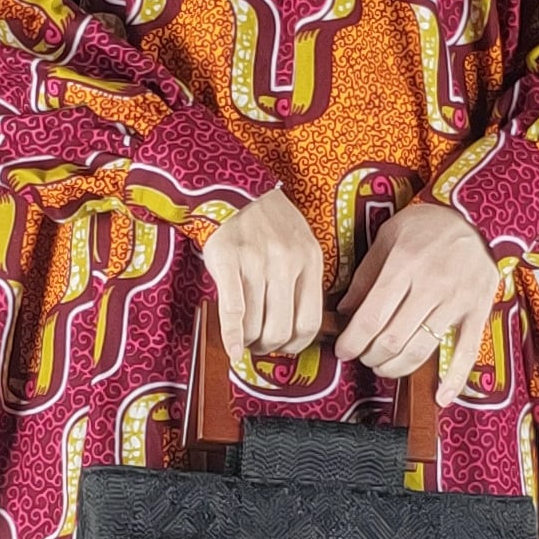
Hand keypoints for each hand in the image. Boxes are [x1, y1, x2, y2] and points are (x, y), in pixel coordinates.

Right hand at [200, 188, 325, 366]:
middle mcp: (286, 262)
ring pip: (256, 324)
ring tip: (244, 338)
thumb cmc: (267, 221)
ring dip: (249, 341)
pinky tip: (232, 350)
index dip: (296, 345)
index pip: (310, 321)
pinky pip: (233, 311)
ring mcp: (256, 261)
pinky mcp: (228, 260)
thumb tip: (297, 326)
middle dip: (269, 346)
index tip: (285, 347)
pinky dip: (232, 337)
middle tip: (260, 345)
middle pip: (282, 329)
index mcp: (310, 259)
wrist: (234, 189)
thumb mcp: (300, 243)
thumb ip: (303, 279)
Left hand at [332, 200, 500, 405]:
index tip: (343, 350)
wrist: (476, 214)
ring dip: (396, 368)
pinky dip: (453, 380)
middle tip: (362, 356)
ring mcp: (456, 301)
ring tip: (384, 365)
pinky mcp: (477, 311)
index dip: (352, 342)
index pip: (371, 317)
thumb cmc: (428, 224)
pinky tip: (441, 398)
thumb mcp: (388, 237)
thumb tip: (346, 312)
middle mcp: (430, 286)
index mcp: (404, 265)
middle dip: (369, 356)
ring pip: (421, 350)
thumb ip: (366, 276)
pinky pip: (465, 352)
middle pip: (392, 339)